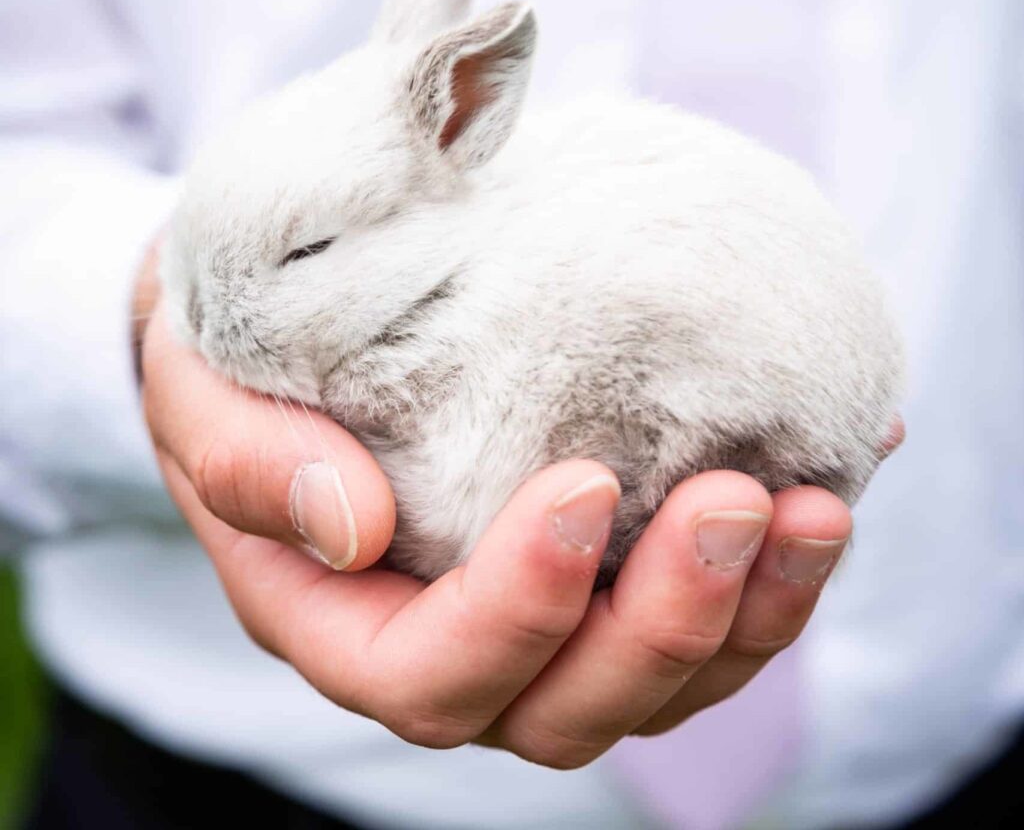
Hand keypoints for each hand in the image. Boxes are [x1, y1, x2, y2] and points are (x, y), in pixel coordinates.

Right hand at [140, 280, 899, 768]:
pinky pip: (702, 605)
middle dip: (663, 624)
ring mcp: (541, 625)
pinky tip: (841, 467)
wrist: (288, 346)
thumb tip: (354, 525)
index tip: (582, 485)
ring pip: (657, 680)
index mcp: (347, 626)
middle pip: (570, 706)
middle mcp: (454, 649)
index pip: (432, 674)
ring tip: (813, 506)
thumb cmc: (236, 377)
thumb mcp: (205, 406)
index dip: (517, 609)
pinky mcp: (602, 574)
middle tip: (735, 502)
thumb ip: (252, 469)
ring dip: (749, 614)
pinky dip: (776, 561)